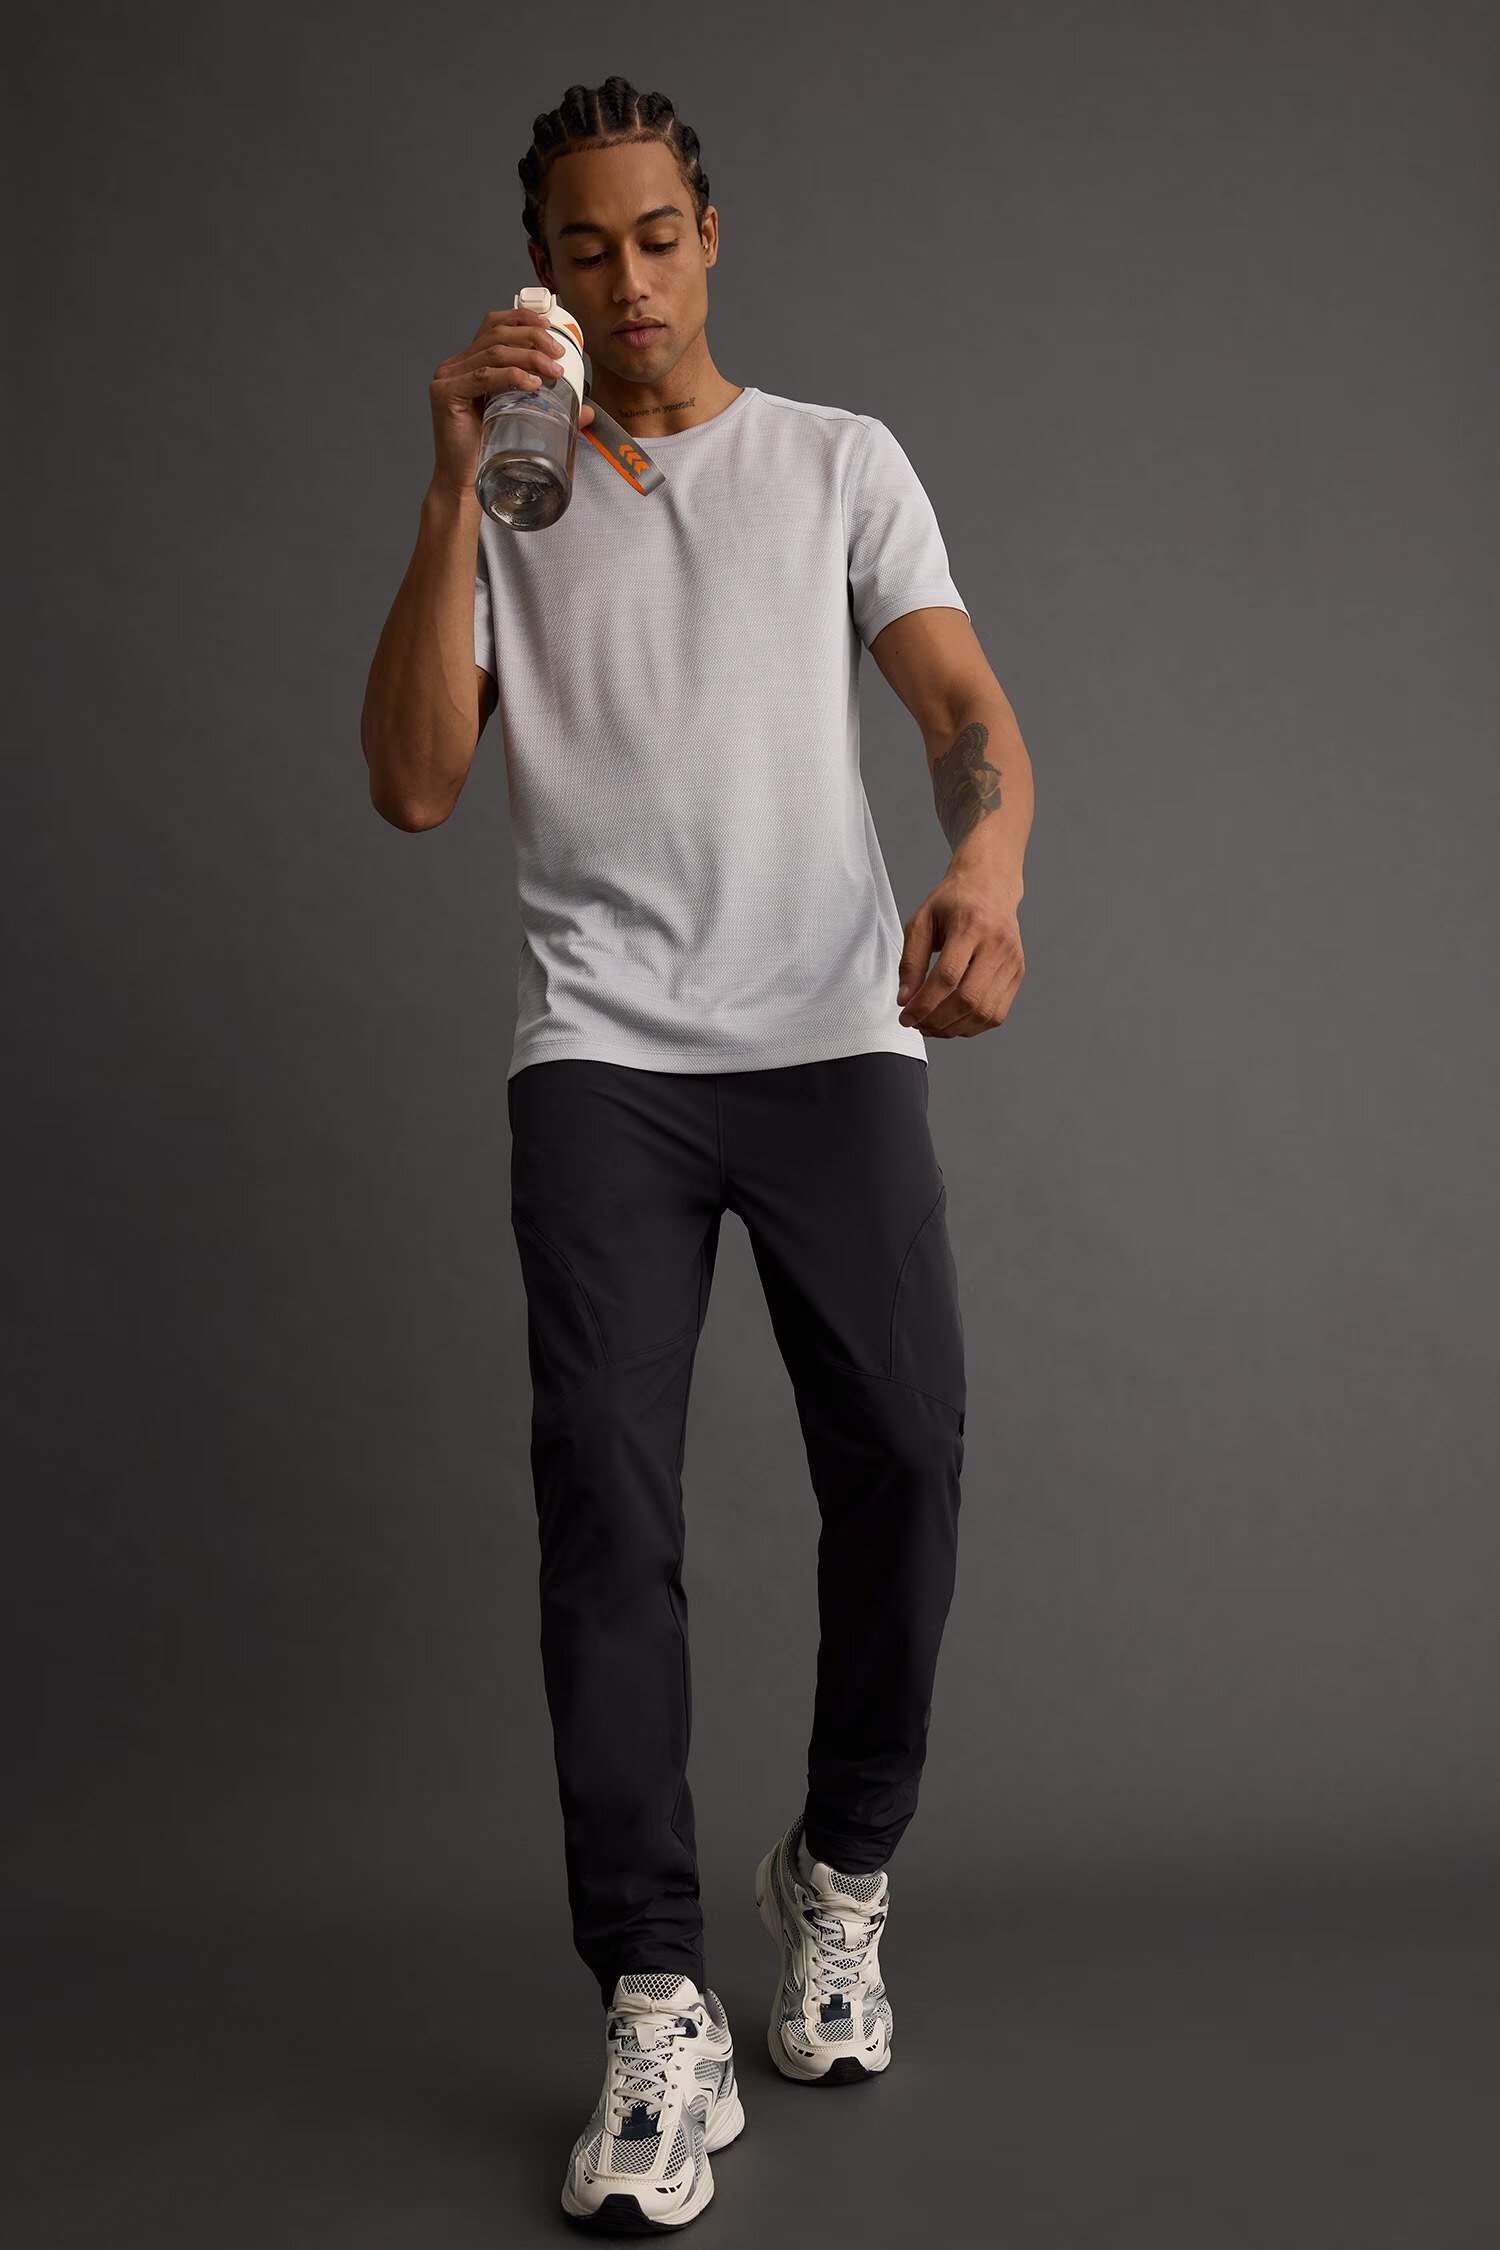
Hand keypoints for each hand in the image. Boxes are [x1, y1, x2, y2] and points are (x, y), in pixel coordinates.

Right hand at [427, 306, 594, 497]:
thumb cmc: (487, 454)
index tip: (549, 326)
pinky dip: (511, 376)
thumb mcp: (520, 421)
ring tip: (554, 370)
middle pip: (496, 333)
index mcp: (468, 364)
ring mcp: (447, 378)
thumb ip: (549, 410)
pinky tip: (532, 384)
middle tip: (559, 353)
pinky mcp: (445, 395)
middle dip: (532, 336)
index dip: (521, 318)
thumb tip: (587, 410)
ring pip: (493, 352)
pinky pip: (483, 376)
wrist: (463, 485)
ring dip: (529, 356)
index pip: (493, 326)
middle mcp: (454, 366)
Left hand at [895, 872, 1024, 1037]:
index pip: (947, 976)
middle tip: (918, 1024)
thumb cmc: (953, 902)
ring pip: (984, 1012)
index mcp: (971, 925)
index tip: (906, 1017)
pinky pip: (997, 1013)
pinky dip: (973, 1026)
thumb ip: (911, 961)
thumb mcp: (921, 921)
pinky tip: (954, 1021)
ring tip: (932, 1025)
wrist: (990, 884)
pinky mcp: (1018, 972)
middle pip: (968, 999)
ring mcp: (1011, 960)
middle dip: (938, 1021)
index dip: (924, 1004)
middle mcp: (997, 944)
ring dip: (954, 1028)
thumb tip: (905, 1000)